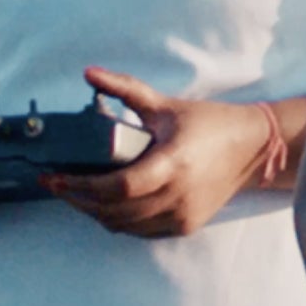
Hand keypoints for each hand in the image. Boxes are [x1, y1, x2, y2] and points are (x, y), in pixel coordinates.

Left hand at [40, 67, 270, 238]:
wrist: (251, 147)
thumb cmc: (207, 122)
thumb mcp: (165, 104)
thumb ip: (125, 88)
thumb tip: (88, 73)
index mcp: (173, 162)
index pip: (119, 186)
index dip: (83, 186)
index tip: (55, 178)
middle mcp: (178, 194)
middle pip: (115, 211)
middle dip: (79, 200)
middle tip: (56, 185)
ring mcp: (182, 214)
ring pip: (124, 225)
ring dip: (95, 213)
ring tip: (76, 194)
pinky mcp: (185, 226)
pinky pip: (140, 231)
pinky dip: (119, 220)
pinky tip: (106, 205)